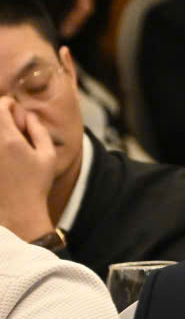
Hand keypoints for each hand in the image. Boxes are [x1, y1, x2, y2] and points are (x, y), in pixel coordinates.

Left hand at [0, 101, 56, 243]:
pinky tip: (6, 160)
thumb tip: (28, 116)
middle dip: (2, 116)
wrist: (16, 213)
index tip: (17, 116)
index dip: (9, 105)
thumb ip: (39, 131)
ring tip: (9, 146)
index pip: (0, 105)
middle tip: (13, 129)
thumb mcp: (47, 156)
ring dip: (1, 132)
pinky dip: (0, 148)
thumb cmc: (35, 186)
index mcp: (8, 139)